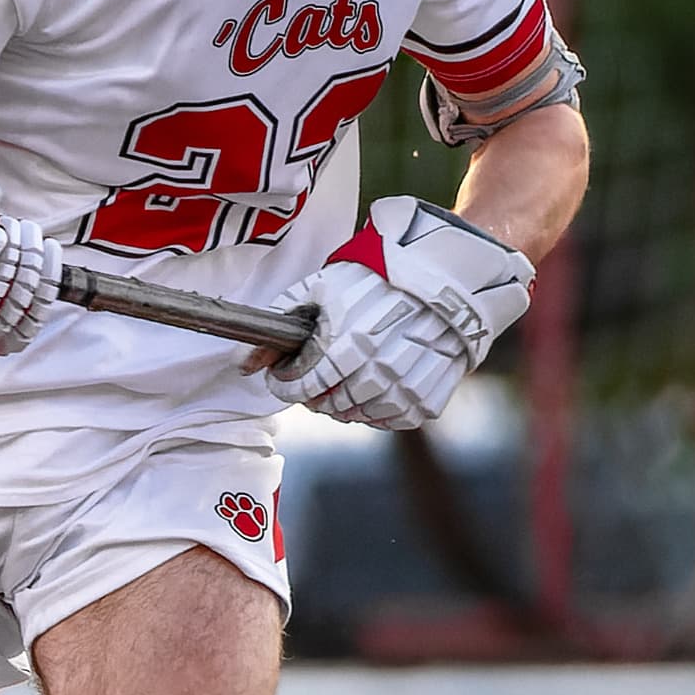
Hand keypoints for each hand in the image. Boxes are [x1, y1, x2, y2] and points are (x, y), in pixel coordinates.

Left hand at [263, 196, 533, 431]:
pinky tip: (374, 387)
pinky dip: (377, 410)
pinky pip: (392, 419)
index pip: (300, 386)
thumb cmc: (380, 277)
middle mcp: (376, 371)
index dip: (284, 384)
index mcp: (346, 344)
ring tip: (344, 380)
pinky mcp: (429, 397)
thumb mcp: (325, 284)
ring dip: (342, 404)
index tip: (283, 377)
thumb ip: (281, 318)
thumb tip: (244, 362)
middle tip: (314, 378)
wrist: (450, 275)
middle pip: (327, 405)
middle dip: (312, 394)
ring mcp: (405, 387)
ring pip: (358, 416)